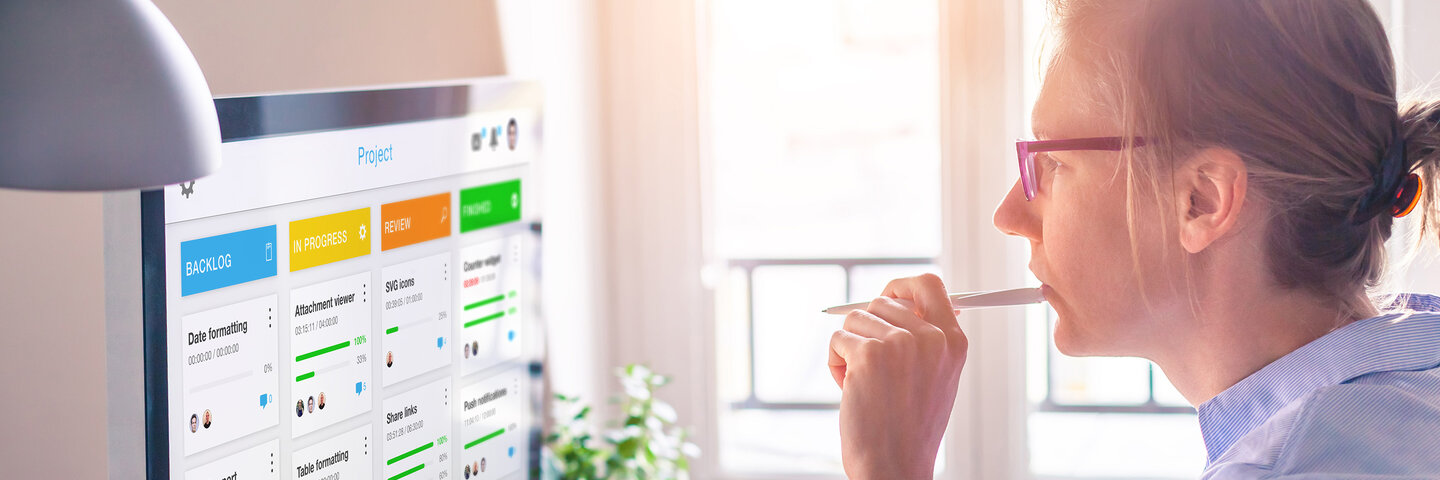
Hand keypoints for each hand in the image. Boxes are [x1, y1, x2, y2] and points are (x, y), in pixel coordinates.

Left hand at [827, 274, 968, 478]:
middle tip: (871, 366)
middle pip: (882, 301)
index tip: (886, 296)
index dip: (901, 286)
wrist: (894, 466)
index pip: (929, 285)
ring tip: (864, 383)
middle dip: (867, 329)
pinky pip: (838, 339)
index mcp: (953, 342)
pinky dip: (836, 363)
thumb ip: (927, 338)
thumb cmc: (909, 428)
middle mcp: (931, 338)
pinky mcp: (868, 354)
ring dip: (850, 348)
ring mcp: (900, 344)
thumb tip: (902, 299)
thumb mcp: (936, 377)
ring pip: (856, 319)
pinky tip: (850, 390)